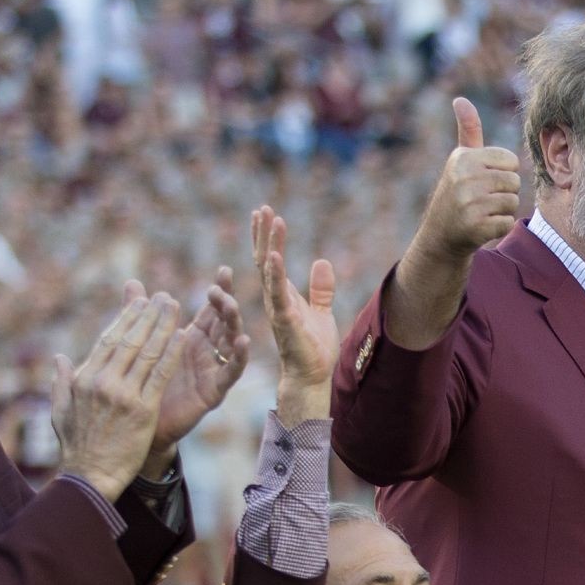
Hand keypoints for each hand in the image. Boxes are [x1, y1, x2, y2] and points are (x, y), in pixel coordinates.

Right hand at [51, 290, 183, 499]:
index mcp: (84, 378)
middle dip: (147, 315)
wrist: (90, 477)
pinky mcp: (143, 410)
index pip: (108, 340)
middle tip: (162, 297)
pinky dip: (171, 353)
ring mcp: (123, 395)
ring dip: (162, 326)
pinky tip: (182, 336)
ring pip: (146, 352)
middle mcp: (103, 381)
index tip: (138, 302)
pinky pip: (160, 375)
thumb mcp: (60, 410)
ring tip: (174, 307)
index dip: (126, 319)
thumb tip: (59, 358)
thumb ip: (61, 381)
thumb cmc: (76, 446)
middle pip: (129, 340)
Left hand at [140, 267, 246, 469]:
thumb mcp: (142, 344)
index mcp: (193, 338)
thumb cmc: (143, 384)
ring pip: (231, 343)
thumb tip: (131, 281)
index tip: (224, 270)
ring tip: (231, 307)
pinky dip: (239, 357)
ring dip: (233, 324)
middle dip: (226, 303)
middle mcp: (207, 352)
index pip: (211, 309)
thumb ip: (140, 314)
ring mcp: (213, 371)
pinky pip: (231, 372)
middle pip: (225, 322)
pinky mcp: (214, 391)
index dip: (220, 290)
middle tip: (221, 289)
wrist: (140, 426)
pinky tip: (244, 341)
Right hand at [251, 206, 338, 416]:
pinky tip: (274, 254)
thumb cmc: (313, 348)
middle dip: (263, 233)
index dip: (268, 237)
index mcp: (281, 295)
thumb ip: (321, 288)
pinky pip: (278, 293)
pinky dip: (276, 273)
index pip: (270, 260)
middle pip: (264, 259)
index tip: (267, 214)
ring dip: (269, 243)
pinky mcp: (285, 320)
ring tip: (269, 219)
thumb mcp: (321, 311)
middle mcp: (274, 299)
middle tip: (263, 208)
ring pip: (268, 270)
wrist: (312, 376)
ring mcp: (277, 308)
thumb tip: (321, 261)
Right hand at [414, 96, 524, 267]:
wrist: (440, 235)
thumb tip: (460, 99)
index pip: (511, 160)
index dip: (503, 172)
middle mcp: (464, 178)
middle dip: (505, 192)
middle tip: (483, 199)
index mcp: (464, 158)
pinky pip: (508, 222)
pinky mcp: (475, 227)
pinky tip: (482, 226)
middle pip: (514, 182)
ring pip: (513, 202)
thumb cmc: (457, 192)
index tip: (484, 180)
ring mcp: (468, 204)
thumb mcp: (461, 159)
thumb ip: (468, 130)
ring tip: (482, 211)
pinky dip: (499, 227)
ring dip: (503, 210)